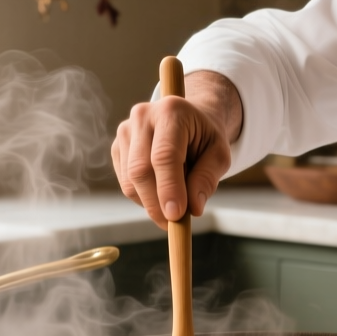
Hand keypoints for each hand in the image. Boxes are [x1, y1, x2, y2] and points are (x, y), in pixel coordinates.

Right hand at [111, 70, 242, 227]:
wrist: (190, 119)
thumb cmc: (205, 137)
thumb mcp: (219, 154)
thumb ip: (207, 178)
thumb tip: (193, 208)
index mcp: (171, 111)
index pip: (165, 156)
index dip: (169, 188)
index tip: (176, 216)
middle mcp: (143, 116)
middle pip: (140, 170)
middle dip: (156, 203)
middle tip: (173, 224)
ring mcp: (125, 131)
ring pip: (130, 181)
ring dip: (150, 203)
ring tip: (174, 205)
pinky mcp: (117, 147)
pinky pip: (125, 183)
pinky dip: (143, 197)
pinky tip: (161, 192)